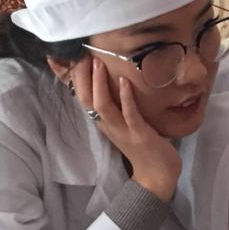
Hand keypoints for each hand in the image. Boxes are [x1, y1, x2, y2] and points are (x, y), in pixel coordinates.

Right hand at [74, 57, 181, 201]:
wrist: (157, 175)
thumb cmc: (143, 146)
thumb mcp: (125, 124)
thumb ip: (118, 107)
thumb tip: (118, 82)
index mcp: (103, 122)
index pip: (81, 97)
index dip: (74, 78)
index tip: (72, 57)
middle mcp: (107, 126)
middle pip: (85, 99)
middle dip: (82, 76)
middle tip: (82, 54)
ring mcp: (122, 130)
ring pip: (102, 105)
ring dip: (99, 83)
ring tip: (98, 63)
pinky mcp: (139, 134)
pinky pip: (129, 113)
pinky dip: (125, 97)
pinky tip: (124, 81)